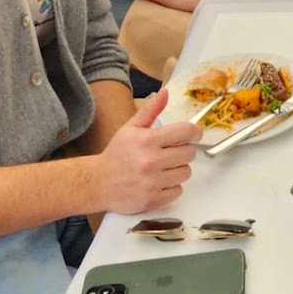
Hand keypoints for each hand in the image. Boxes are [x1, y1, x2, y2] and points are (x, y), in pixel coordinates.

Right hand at [95, 89, 200, 214]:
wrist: (97, 183)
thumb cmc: (117, 153)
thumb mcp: (131, 128)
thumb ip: (151, 110)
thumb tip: (166, 92)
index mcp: (147, 140)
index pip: (186, 132)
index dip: (195, 132)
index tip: (194, 134)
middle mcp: (151, 161)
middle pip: (189, 153)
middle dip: (183, 151)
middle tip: (171, 152)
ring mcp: (152, 183)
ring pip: (186, 172)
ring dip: (178, 170)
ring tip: (163, 168)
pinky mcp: (152, 200)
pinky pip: (178, 191)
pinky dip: (172, 187)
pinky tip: (159, 182)